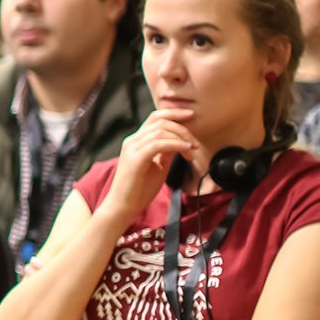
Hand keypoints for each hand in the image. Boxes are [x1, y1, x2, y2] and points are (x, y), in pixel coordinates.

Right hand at [101, 108, 202, 222]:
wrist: (124, 206)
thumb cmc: (140, 189)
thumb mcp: (158, 166)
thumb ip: (166, 151)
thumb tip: (180, 141)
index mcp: (136, 140)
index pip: (155, 117)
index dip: (174, 113)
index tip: (192, 116)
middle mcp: (132, 140)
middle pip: (159, 121)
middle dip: (182, 127)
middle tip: (195, 142)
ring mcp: (132, 148)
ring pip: (160, 131)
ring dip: (181, 138)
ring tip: (192, 150)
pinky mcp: (135, 159)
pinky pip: (158, 144)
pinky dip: (176, 145)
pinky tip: (186, 152)